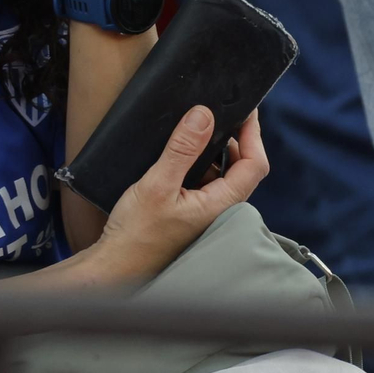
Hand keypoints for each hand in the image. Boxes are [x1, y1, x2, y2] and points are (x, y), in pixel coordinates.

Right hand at [91, 106, 268, 281]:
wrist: (119, 263)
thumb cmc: (138, 232)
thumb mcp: (158, 184)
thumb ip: (182, 150)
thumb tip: (203, 115)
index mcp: (222, 203)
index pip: (255, 164)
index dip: (253, 134)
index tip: (246, 109)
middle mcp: (221, 208)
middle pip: (242, 167)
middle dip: (235, 138)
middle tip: (218, 112)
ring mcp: (206, 211)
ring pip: (222, 173)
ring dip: (214, 150)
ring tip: (194, 128)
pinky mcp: (190, 211)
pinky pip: (205, 180)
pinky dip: (199, 162)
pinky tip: (178, 153)